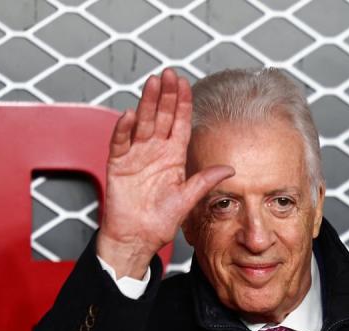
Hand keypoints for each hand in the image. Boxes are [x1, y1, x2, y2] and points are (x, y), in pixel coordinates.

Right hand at [97, 69, 233, 277]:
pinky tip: (131, 115)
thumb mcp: (188, 199)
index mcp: (173, 157)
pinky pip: (121, 143)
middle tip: (169, 74)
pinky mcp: (118, 165)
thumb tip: (230, 168)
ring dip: (146, 103)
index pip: (179, 124)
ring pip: (142, 123)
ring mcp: (135, 156)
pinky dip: (124, 129)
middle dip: (165, 95)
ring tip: (152, 84)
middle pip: (161, 117)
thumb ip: (205, 181)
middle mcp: (154, 152)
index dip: (181, 104)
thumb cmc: (160, 222)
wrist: (138, 238)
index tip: (184, 84)